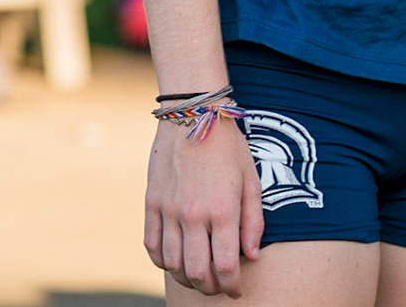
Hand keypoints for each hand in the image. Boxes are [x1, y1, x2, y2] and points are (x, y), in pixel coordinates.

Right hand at [144, 116, 262, 297]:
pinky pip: (152, 245)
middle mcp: (194, 214)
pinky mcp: (152, 203)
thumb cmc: (229, 147)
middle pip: (197, 272)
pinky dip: (162, 261)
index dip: (232, 285)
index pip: (226, 265)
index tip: (237, 290)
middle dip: (210, 288)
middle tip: (218, 287)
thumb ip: (253, 222)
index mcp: (223, 209)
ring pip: (172, 264)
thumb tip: (251, 256)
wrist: (193, 116)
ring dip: (186, 278)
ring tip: (198, 277)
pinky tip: (175, 261)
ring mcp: (169, 209)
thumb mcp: (252, 180)